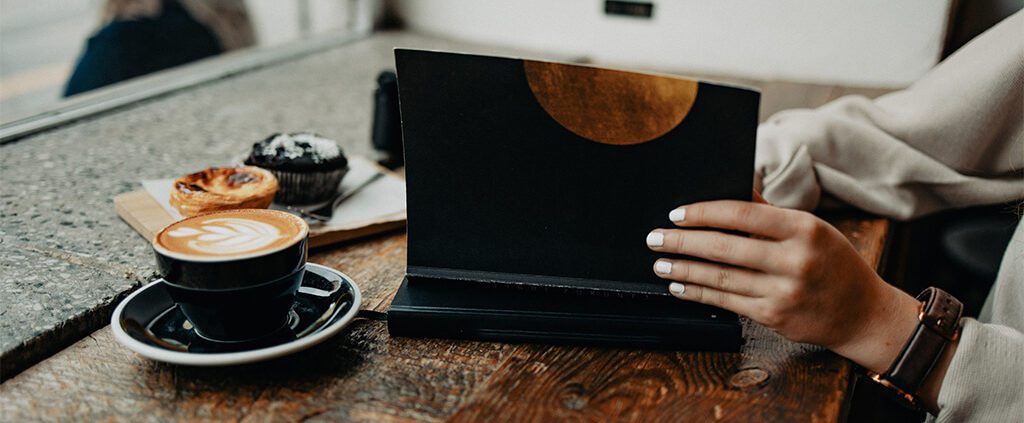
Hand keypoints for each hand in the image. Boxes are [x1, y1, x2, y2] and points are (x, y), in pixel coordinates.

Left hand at [646, 198, 920, 372]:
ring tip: (660, 263)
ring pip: (721, 278)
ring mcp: (784, 291)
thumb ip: (770, 212)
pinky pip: (727, 301)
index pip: (743, 214)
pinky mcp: (775, 316)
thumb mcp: (813, 228)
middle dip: (683, 242)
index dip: (705, 213)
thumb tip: (730, 188)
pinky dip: (699, 293)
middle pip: (725, 247)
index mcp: (804, 229)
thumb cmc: (832, 262)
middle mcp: (795, 260)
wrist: (862, 313)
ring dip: (684, 269)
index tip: (677, 213)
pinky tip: (680, 286)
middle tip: (655, 238)